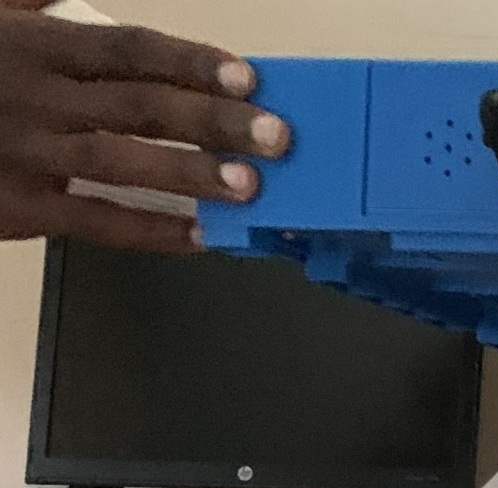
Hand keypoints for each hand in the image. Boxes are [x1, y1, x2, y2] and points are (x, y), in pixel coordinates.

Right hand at [0, 7, 289, 251]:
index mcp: (35, 44)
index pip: (129, 50)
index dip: (191, 63)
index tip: (248, 78)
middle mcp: (38, 97)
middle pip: (140, 106)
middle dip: (213, 121)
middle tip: (277, 137)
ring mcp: (29, 153)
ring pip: (124, 164)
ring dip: (191, 175)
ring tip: (250, 186)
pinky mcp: (20, 206)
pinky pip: (96, 223)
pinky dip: (151, 232)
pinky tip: (201, 237)